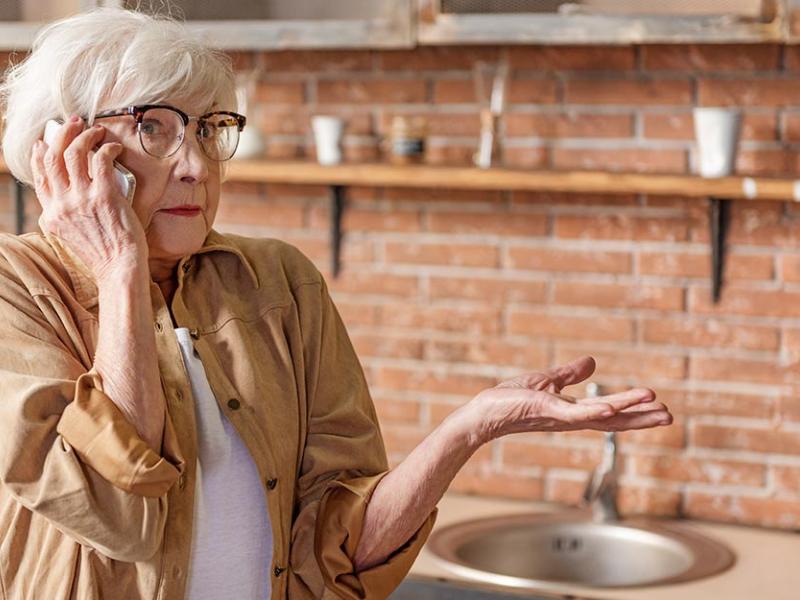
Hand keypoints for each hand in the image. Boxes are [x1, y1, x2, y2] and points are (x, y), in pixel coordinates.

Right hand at [30, 116, 146, 280]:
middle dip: (62, 134)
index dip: (41, 154)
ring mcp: (81, 199)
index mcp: (52, 214)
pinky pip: (101, 160)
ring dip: (84, 136)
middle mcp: (62, 204)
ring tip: (96, 130)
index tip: (47, 142)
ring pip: (73, 153)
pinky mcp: (104, 196)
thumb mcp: (73, 235)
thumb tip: (74, 192)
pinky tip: (114, 147)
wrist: (119, 268)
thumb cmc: (104, 254)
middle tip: (74, 123)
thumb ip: (67, 213)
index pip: (39, 176)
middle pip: (53, 157)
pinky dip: (107, 148)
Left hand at [466, 356, 671, 443]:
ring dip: (629, 412)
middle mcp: (572, 418)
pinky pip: (576, 413)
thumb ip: (570, 374)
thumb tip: (592, 363)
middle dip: (641, 419)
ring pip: (602, 415)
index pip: (610, 413)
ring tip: (657, 408)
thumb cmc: (511, 400)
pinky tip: (613, 407)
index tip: (659, 408)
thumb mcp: (547, 382)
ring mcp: (561, 417)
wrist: (485, 412)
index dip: (634, 411)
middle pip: (614, 420)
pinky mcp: (548, 411)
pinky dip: (595, 410)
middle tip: (670, 416)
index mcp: (574, 412)